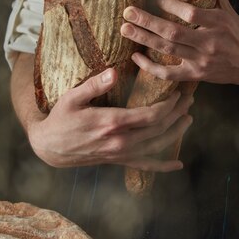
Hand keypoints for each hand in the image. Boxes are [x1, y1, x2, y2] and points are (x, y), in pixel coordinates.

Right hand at [28, 68, 192, 170]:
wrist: (50, 147)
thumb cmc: (61, 118)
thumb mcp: (72, 97)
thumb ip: (94, 85)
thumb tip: (114, 72)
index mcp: (112, 122)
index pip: (150, 115)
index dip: (168, 105)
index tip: (176, 93)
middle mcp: (120, 141)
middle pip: (158, 129)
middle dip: (176, 114)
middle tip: (188, 100)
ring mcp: (120, 154)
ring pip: (156, 146)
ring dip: (176, 133)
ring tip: (188, 119)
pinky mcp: (118, 161)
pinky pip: (145, 165)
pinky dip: (163, 166)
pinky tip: (177, 165)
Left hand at [120, 0, 238, 86]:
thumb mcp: (231, 12)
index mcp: (217, 23)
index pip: (191, 14)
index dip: (171, 6)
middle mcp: (208, 42)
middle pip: (172, 32)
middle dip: (147, 21)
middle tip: (128, 12)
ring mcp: (200, 61)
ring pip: (167, 50)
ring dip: (143, 39)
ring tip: (125, 29)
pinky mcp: (195, 75)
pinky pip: (169, 74)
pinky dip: (150, 67)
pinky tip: (136, 57)